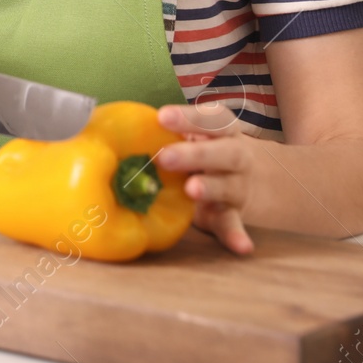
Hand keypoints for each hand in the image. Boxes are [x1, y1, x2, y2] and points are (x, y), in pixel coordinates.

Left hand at [155, 102, 255, 254]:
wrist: (259, 177)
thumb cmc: (205, 150)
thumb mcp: (194, 137)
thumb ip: (164, 134)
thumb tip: (103, 125)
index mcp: (221, 132)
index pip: (211, 119)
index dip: (188, 117)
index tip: (162, 116)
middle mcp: (234, 155)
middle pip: (222, 151)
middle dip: (194, 153)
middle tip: (165, 156)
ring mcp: (237, 185)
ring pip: (227, 185)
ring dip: (211, 187)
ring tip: (193, 189)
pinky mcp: (233, 213)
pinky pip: (234, 223)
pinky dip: (236, 235)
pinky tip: (242, 246)